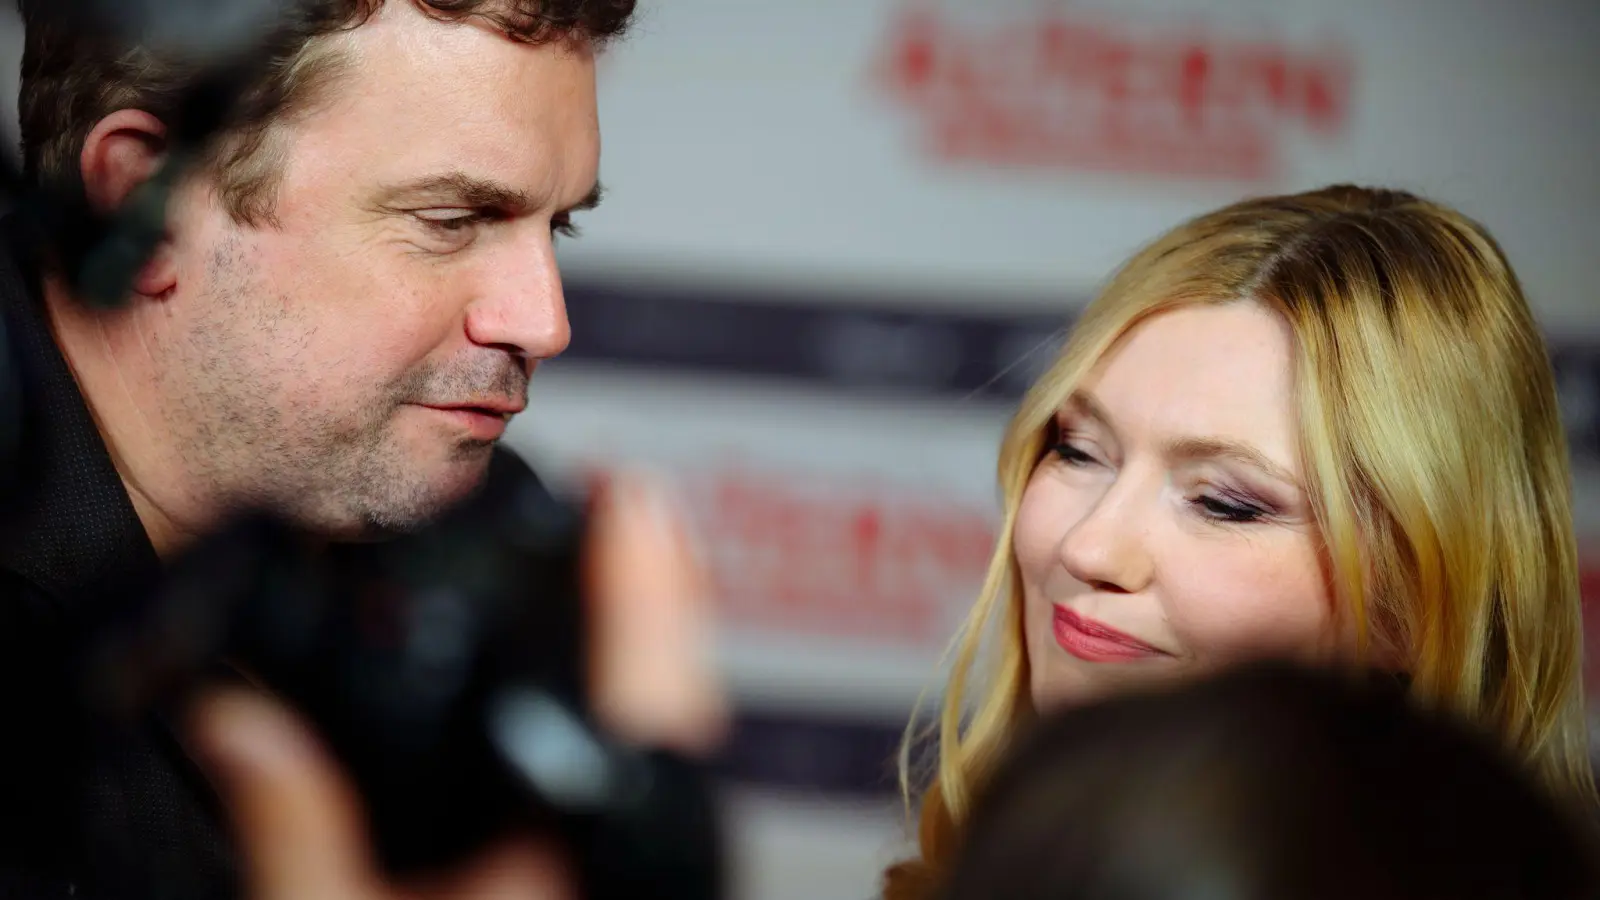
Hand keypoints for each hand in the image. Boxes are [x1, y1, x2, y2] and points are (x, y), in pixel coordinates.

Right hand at [186, 471, 725, 899]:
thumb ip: (295, 830)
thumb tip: (241, 721)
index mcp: (585, 863)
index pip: (643, 705)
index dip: (650, 592)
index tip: (640, 501)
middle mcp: (635, 867)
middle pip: (688, 715)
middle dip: (667, 603)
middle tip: (640, 514)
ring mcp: (650, 879)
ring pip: (686, 752)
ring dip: (663, 656)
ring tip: (635, 574)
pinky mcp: (637, 893)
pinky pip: (660, 788)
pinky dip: (645, 718)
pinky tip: (608, 694)